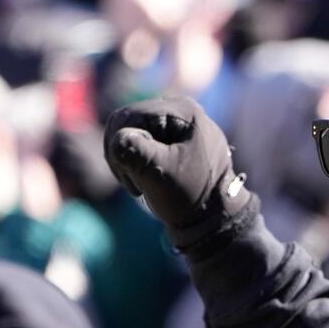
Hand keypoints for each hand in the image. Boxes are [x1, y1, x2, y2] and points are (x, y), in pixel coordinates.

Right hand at [104, 96, 250, 246]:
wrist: (212, 218)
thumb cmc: (190, 197)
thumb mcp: (160, 174)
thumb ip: (135, 152)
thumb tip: (117, 138)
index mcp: (183, 111)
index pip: (128, 116)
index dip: (120, 144)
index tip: (132, 176)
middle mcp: (180, 109)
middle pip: (126, 121)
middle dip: (122, 153)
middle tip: (135, 183)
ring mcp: (175, 122)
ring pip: (128, 132)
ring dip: (126, 159)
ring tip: (141, 184)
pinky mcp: (170, 136)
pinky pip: (137, 141)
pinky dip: (133, 161)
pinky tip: (144, 180)